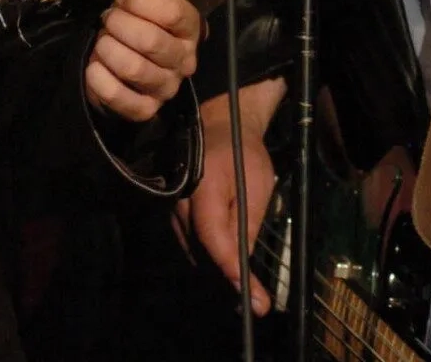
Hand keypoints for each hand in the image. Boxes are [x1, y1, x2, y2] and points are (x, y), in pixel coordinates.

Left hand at [84, 0, 201, 121]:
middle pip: (151, 40)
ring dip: (108, 49)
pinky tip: (94, 66)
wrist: (126, 70)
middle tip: (107, 21)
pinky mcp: (145, 109)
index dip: (141, 1)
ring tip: (101, 43)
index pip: (174, 13)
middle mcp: (184, 61)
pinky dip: (99, 79)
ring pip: (133, 68)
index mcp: (190, 30)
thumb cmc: (138, 27)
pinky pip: (119, 96)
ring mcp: (166, 87)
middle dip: (119, 25)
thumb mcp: (148, 1)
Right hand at [175, 78, 286, 314]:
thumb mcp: (257, 183)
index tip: (251, 296)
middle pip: (202, 251)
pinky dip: (210, 258)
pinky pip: (192, 244)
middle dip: (227, 279)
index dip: (232, 269)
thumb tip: (244, 262)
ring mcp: (173, 210)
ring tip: (247, 293)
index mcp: (202, 189)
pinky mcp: (175, 216)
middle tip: (254, 302)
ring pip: (195, 251)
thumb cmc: (242, 153)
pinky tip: (228, 271)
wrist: (217, 128)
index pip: (214, 237)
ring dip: (218, 272)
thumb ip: (248, 222)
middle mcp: (180, 203)